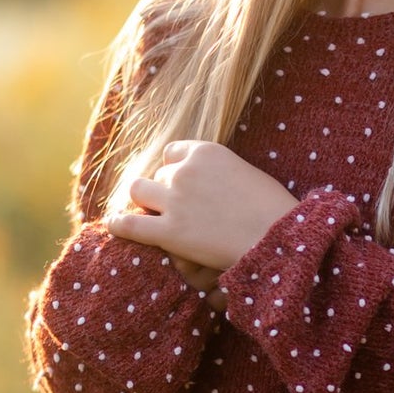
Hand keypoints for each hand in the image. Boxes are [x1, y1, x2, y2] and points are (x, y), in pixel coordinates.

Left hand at [105, 141, 299, 282]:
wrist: (279, 241)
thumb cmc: (275, 212)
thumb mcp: (249, 175)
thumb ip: (222, 172)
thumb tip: (212, 183)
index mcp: (207, 151)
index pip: (173, 152)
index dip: (176, 169)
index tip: (182, 183)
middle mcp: (185, 171)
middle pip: (159, 174)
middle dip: (165, 190)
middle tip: (178, 208)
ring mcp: (174, 200)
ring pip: (139, 191)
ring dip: (145, 202)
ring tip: (151, 215)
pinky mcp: (169, 232)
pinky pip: (129, 224)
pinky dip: (119, 224)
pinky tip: (114, 226)